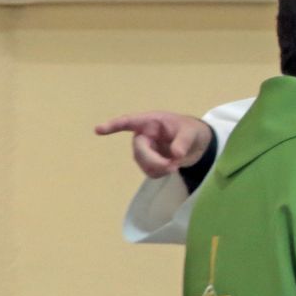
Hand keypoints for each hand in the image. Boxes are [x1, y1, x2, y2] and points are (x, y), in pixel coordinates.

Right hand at [95, 112, 213, 178]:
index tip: (98, 130)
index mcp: (150, 122)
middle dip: (153, 160)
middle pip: (138, 150)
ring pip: (142, 162)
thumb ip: (183, 142)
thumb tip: (175, 154)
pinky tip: (171, 168)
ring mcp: (144, 149)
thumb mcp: (191, 133)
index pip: (129, 122)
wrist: (197, 144)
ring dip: (158, 168)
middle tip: (172, 166)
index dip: (113, 126)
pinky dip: (160, 173)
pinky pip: (149, 171)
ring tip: (176, 165)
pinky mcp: (149, 161)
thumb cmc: (191, 131)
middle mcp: (144, 135)